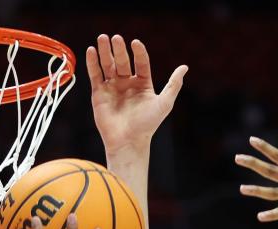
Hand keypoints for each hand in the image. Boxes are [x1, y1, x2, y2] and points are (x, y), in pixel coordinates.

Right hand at [87, 33, 187, 157]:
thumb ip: (173, 85)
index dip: (139, 52)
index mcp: (143, 84)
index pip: (141, 63)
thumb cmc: (148, 124)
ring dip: (105, 51)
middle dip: (119, 49)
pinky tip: (92, 50)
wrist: (128, 141)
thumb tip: (185, 67)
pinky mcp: (99, 93)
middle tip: (115, 38)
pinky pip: (95, 74)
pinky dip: (93, 62)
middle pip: (123, 61)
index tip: (135, 43)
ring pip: (108, 65)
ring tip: (103, 38)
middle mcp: (128, 83)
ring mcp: (113, 87)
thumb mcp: (164, 103)